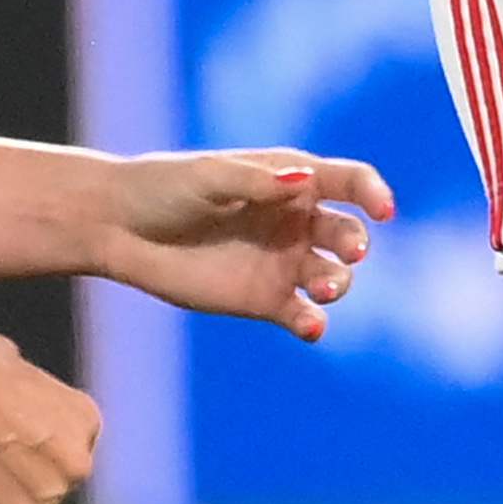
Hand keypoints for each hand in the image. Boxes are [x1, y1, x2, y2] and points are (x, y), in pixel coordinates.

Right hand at [0, 330, 99, 503]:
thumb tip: (10, 372)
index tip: (3, 446)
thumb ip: (26, 390)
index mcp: (86, 423)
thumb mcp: (16, 365)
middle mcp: (80, 464)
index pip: (65, 458)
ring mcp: (51, 498)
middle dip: (21, 486)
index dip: (30, 456)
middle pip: (50, 492)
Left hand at [94, 145, 394, 340]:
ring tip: (324, 288)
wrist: (119, 229)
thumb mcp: (209, 177)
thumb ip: (256, 182)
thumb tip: (304, 183)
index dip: (373, 193)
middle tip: (350, 254)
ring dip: (340, 283)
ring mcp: (283, 263)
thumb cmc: (164, 188)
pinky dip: (314, 323)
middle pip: (348, 234)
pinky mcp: (265, 301)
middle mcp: (296, 222)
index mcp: (291, 179)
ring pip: (334, 276)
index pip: (349, 182)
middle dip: (355, 244)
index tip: (383, 210)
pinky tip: (312, 326)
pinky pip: (304, 315)